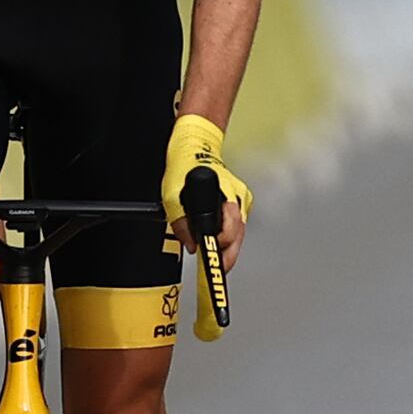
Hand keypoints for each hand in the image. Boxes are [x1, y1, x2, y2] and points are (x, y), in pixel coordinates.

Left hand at [164, 113, 252, 266]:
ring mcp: (240, 198)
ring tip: (218, 259)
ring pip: (240, 231)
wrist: (194, 145)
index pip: (229, 233)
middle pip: (239, 236)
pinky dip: (229, 233)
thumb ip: (181, 224)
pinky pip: (238, 223)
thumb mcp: (172, 197)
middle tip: (217, 268)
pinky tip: (219, 239)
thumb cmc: (185, 166)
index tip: (214, 266)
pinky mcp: (239, 198)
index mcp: (225, 196)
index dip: (220, 250)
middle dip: (228, 255)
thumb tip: (191, 244)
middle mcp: (237, 198)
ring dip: (229, 246)